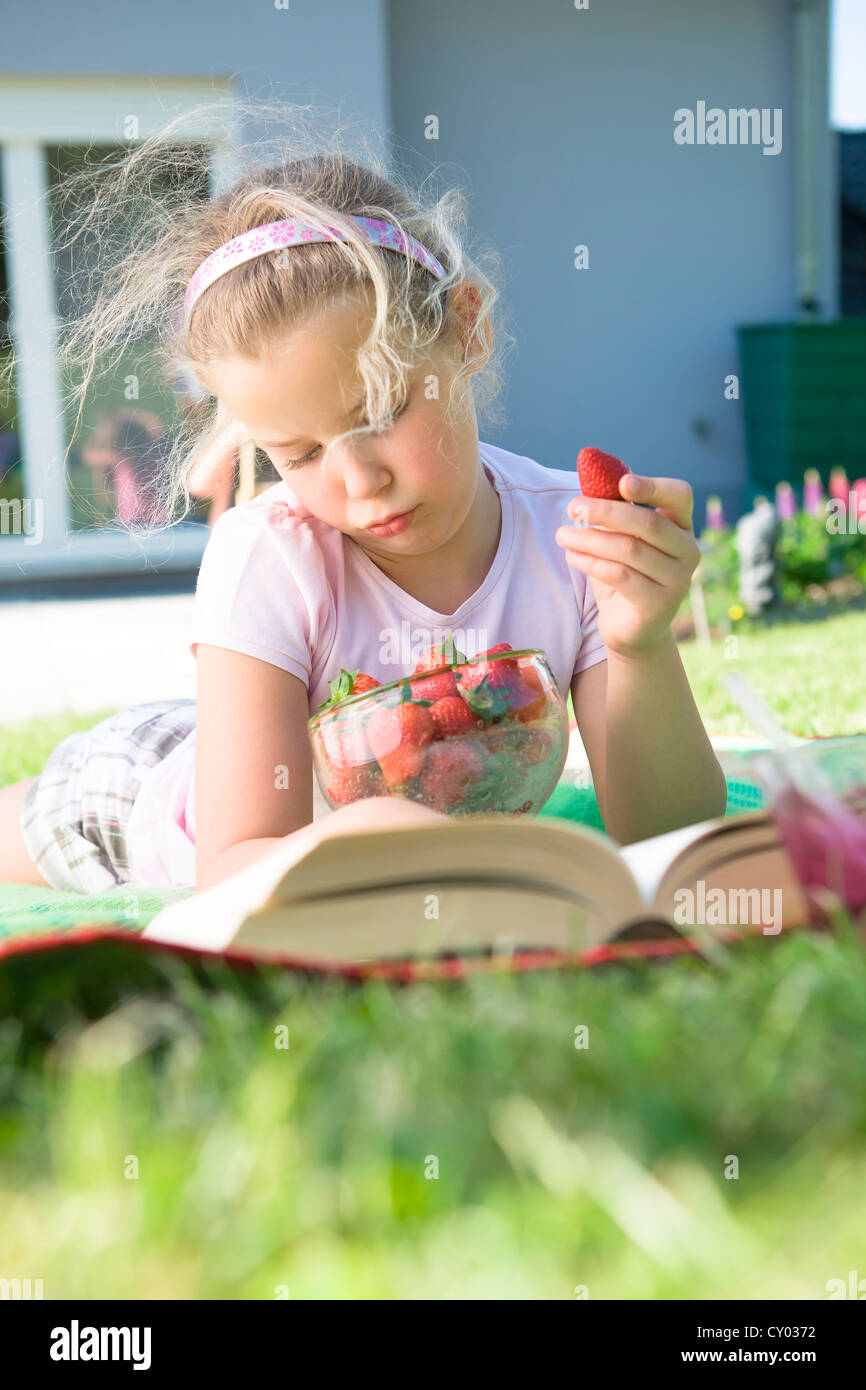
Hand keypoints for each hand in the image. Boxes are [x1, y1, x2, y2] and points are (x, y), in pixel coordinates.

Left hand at [555, 473, 701, 658]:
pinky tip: (571, 556)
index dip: (653, 486)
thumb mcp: (619, 538)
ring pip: (629, 550)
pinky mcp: (659, 604)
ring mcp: (678, 579)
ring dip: (589, 539)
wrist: (632, 629)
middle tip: (573, 507)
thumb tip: (591, 475)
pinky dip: (591, 563)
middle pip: (648, 523)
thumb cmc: (625, 574)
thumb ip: (614, 510)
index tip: (622, 483)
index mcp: (682, 526)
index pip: (680, 495)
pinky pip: (620, 576)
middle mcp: (688, 551)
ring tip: (562, 535)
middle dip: (605, 512)